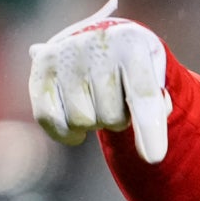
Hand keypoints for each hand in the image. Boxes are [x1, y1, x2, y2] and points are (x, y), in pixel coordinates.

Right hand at [28, 0, 172, 162]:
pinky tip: (77, 128)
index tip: (154, 159)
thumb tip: (149, 147)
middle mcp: (96, 44)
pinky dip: (66, 133)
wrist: (103, 41)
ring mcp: (65, 54)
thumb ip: (158, 107)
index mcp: (132, 43)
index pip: (143, 96)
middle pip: (112, 117)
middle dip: (119, 121)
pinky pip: (50, 120)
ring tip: (97, 101)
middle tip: (118, 101)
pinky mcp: (41, 66)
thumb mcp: (157, 79)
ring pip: (83, 122)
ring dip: (94, 123)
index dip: (150, 130)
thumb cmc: (136, 69)